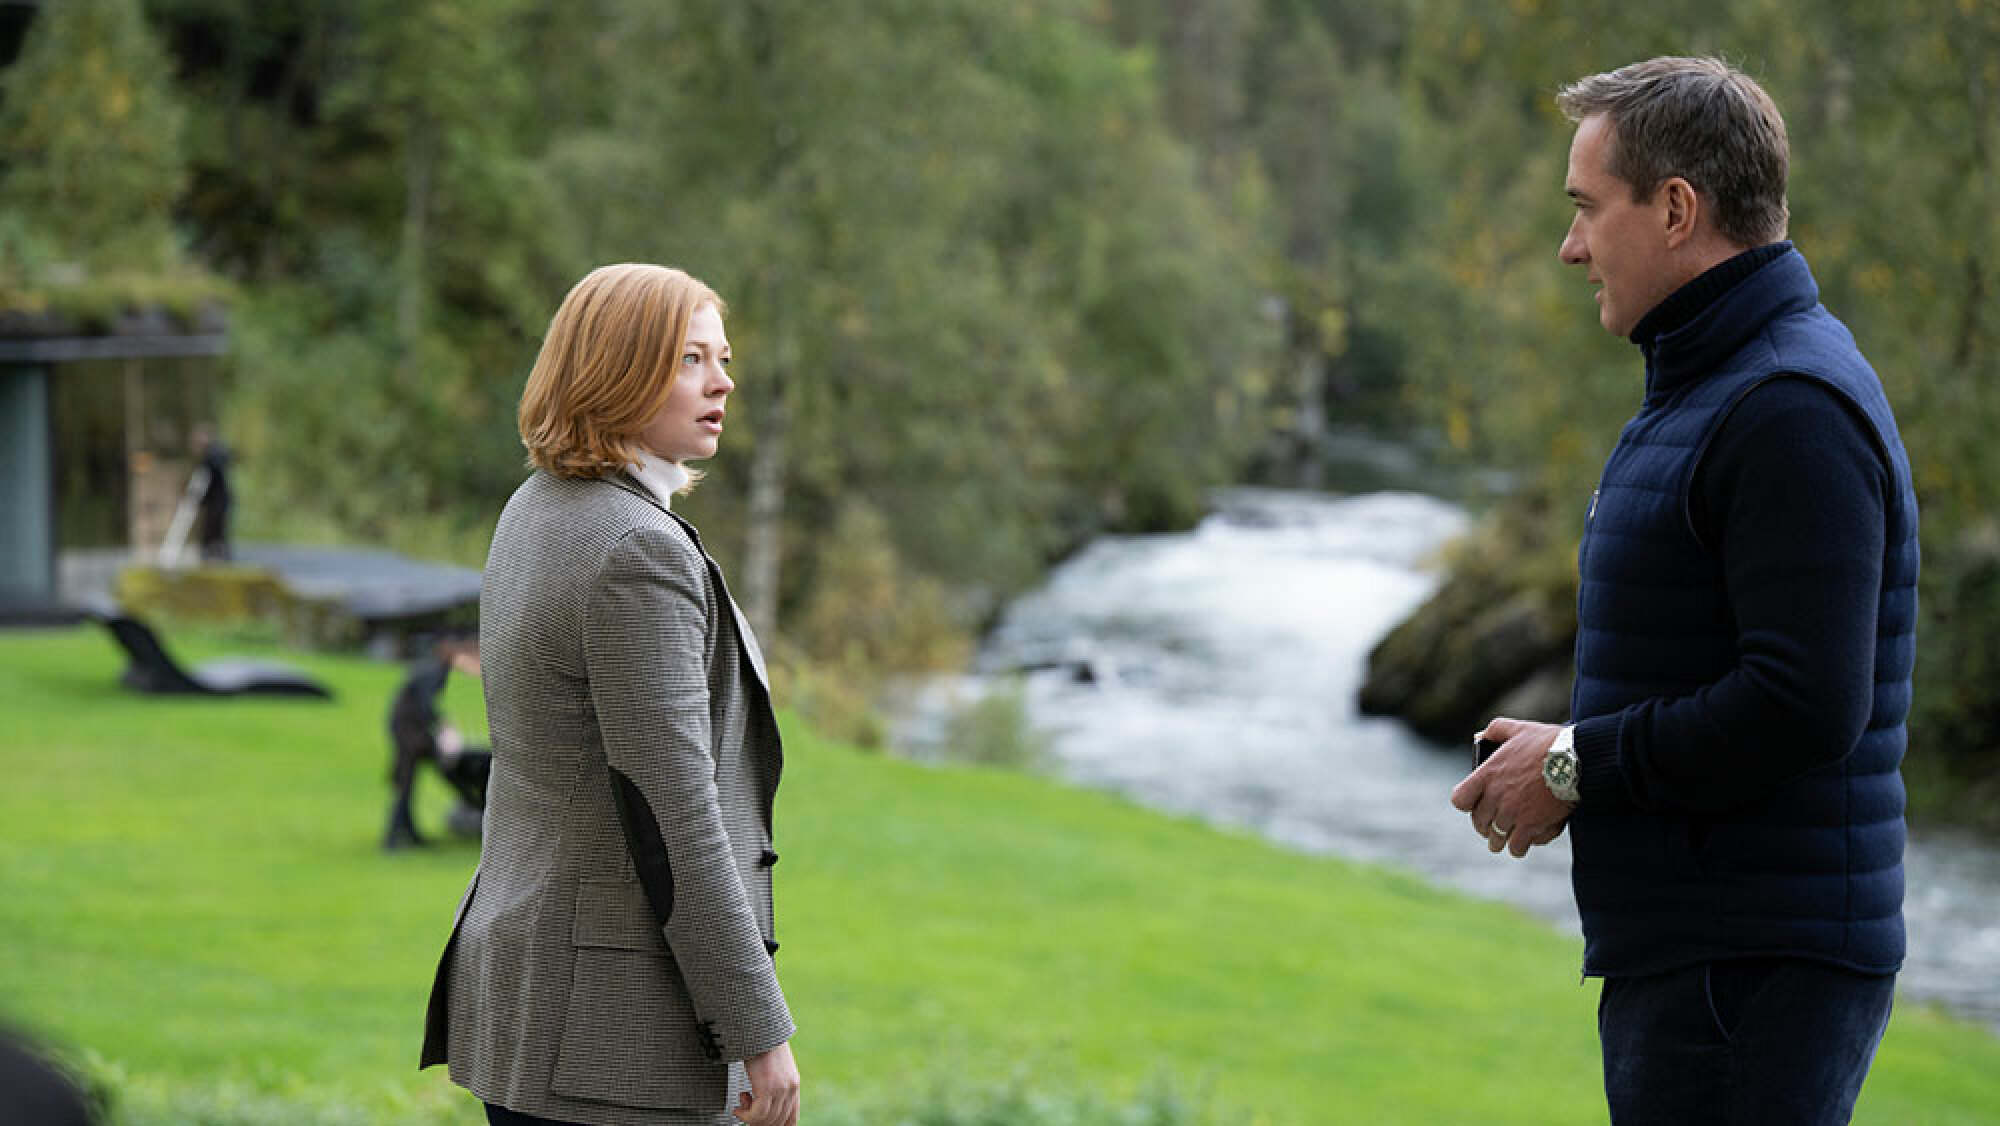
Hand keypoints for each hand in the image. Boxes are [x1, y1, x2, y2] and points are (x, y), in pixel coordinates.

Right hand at [735, 1040, 799, 1125]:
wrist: (758, 1029)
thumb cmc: (760, 1046)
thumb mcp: (772, 1068)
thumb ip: (773, 1085)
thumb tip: (759, 1103)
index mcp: (793, 1085)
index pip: (791, 1118)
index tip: (762, 1125)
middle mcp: (791, 1089)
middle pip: (777, 1122)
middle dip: (758, 1123)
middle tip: (745, 1114)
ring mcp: (781, 1089)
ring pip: (766, 1120)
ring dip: (749, 1118)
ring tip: (740, 1107)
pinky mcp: (769, 1088)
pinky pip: (757, 1114)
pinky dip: (745, 1115)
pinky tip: (737, 1107)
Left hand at [1450, 716, 1574, 858]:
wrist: (1576, 760)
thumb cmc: (1547, 743)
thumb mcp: (1517, 728)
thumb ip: (1495, 730)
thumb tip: (1480, 737)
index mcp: (1487, 775)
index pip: (1460, 799)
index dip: (1466, 803)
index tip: (1474, 805)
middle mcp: (1495, 797)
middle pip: (1479, 822)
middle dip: (1484, 826)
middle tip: (1489, 828)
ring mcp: (1512, 813)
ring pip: (1496, 838)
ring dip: (1499, 840)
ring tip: (1502, 842)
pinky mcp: (1531, 826)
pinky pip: (1517, 847)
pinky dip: (1519, 847)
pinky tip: (1523, 844)